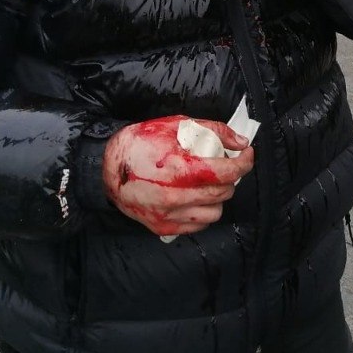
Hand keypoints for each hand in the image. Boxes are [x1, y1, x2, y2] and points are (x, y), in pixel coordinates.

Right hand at [103, 115, 253, 237]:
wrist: (106, 168)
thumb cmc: (140, 142)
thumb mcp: (177, 125)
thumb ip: (213, 131)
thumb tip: (241, 142)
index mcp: (180, 169)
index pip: (227, 172)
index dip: (244, 163)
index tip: (246, 155)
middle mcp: (176, 196)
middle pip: (223, 193)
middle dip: (230, 178)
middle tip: (223, 166)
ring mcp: (169, 215)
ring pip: (214, 213)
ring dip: (218, 198)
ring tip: (208, 184)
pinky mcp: (162, 226)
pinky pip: (197, 226)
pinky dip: (202, 212)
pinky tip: (195, 198)